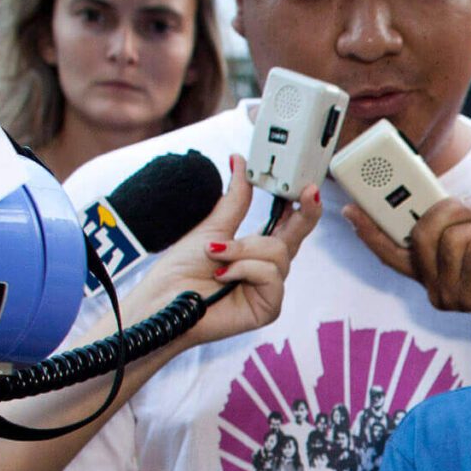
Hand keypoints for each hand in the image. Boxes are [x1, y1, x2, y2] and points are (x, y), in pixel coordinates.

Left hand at [118, 154, 321, 344]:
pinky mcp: (268, 308)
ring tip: (216, 255)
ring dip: (244, 249)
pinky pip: (270, 276)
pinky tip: (223, 276)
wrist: (164, 300)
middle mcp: (266, 269)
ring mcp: (268, 289)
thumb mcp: (213, 227)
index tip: (306, 186)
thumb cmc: (181, 271)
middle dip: (303, 214)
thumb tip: (239, 162)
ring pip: (278, 253)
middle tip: (307, 191)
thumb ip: (235, 199)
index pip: (288, 225)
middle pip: (296, 237)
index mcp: (256, 250)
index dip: (301, 206)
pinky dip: (244, 269)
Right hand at [345, 196, 470, 322]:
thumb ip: (443, 218)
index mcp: (429, 269)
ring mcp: (454, 298)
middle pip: (423, 230)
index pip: (389, 250)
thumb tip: (422, 198)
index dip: (368, 229)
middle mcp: (434, 289)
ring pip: (456, 238)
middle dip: (456, 209)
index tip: (350, 208)